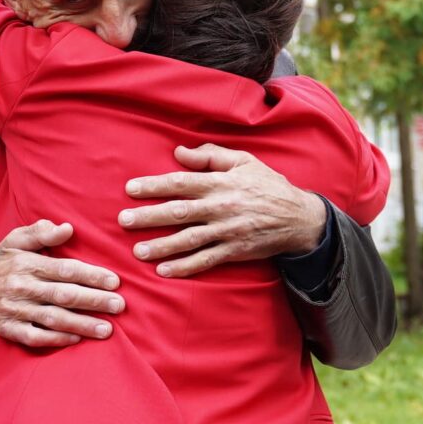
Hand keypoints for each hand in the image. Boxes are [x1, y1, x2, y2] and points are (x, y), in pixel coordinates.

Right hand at [0, 219, 125, 348]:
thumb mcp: (14, 240)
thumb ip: (40, 232)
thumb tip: (67, 228)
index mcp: (26, 264)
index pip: (64, 270)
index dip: (90, 276)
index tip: (114, 281)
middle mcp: (21, 288)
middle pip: (63, 295)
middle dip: (93, 301)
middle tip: (119, 305)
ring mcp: (15, 311)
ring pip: (53, 319)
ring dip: (82, 324)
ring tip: (107, 329)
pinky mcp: (10, 330)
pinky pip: (35, 337)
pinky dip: (56, 339)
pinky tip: (77, 339)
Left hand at [119, 145, 329, 277]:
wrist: (299, 217)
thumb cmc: (267, 185)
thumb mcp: (243, 161)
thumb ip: (210, 155)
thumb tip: (178, 152)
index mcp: (221, 183)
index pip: (181, 182)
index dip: (155, 186)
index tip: (130, 189)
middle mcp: (221, 207)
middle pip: (180, 212)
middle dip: (149, 217)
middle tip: (123, 221)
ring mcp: (227, 232)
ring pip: (189, 240)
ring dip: (162, 246)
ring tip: (138, 251)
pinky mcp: (235, 251)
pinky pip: (206, 261)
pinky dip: (185, 267)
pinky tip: (164, 271)